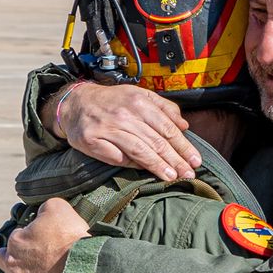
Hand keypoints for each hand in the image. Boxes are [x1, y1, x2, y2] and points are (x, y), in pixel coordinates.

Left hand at [0, 198, 90, 272]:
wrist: (80, 266)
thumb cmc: (71, 237)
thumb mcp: (59, 208)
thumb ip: (47, 207)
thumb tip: (42, 210)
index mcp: (18, 239)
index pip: (17, 237)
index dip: (28, 238)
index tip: (39, 241)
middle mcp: (12, 261)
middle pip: (2, 260)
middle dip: (5, 261)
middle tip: (14, 265)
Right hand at [52, 82, 200, 181]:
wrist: (75, 102)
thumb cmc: (113, 101)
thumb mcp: (139, 95)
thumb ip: (164, 108)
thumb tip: (184, 125)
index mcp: (139, 102)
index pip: (167, 128)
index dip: (183, 146)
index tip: (196, 161)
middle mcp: (124, 115)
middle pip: (156, 141)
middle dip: (176, 160)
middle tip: (189, 175)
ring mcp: (108, 128)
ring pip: (139, 150)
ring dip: (158, 166)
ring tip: (172, 177)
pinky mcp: (92, 141)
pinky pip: (116, 157)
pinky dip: (131, 165)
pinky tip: (144, 173)